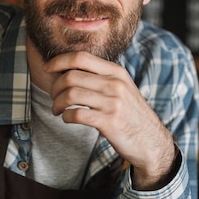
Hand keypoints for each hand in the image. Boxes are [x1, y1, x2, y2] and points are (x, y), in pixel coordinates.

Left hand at [43, 51, 176, 189]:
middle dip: (54, 86)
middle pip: (71, 76)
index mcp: (116, 72)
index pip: (81, 57)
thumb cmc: (131, 114)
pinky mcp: (109, 122)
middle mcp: (115, 84)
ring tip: (57, 110)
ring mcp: (113, 103)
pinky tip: (67, 119)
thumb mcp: (122, 88)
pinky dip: (65, 116)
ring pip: (70, 94)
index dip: (59, 61)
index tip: (47, 68)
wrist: (151, 141)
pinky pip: (76, 114)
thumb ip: (101, 77)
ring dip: (56, 103)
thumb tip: (69, 69)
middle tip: (53, 96)